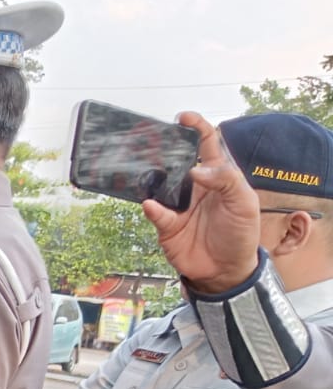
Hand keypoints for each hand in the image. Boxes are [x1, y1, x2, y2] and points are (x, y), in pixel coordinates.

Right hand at [141, 112, 260, 293]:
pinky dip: (152, 208)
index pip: (207, 145)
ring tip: (143, 166)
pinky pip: (155, 213)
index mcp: (217, 176)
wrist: (227, 269)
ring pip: (160, 184)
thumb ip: (226, 180)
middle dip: (165, 148)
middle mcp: (195, 187)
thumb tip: (195, 169)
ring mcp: (178, 205)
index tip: (184, 118)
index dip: (197, 128)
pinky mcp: (166, 225)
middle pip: (177, 161)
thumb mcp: (244, 202)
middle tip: (153, 138)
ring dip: (152, 175)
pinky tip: (151, 204)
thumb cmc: (241, 233)